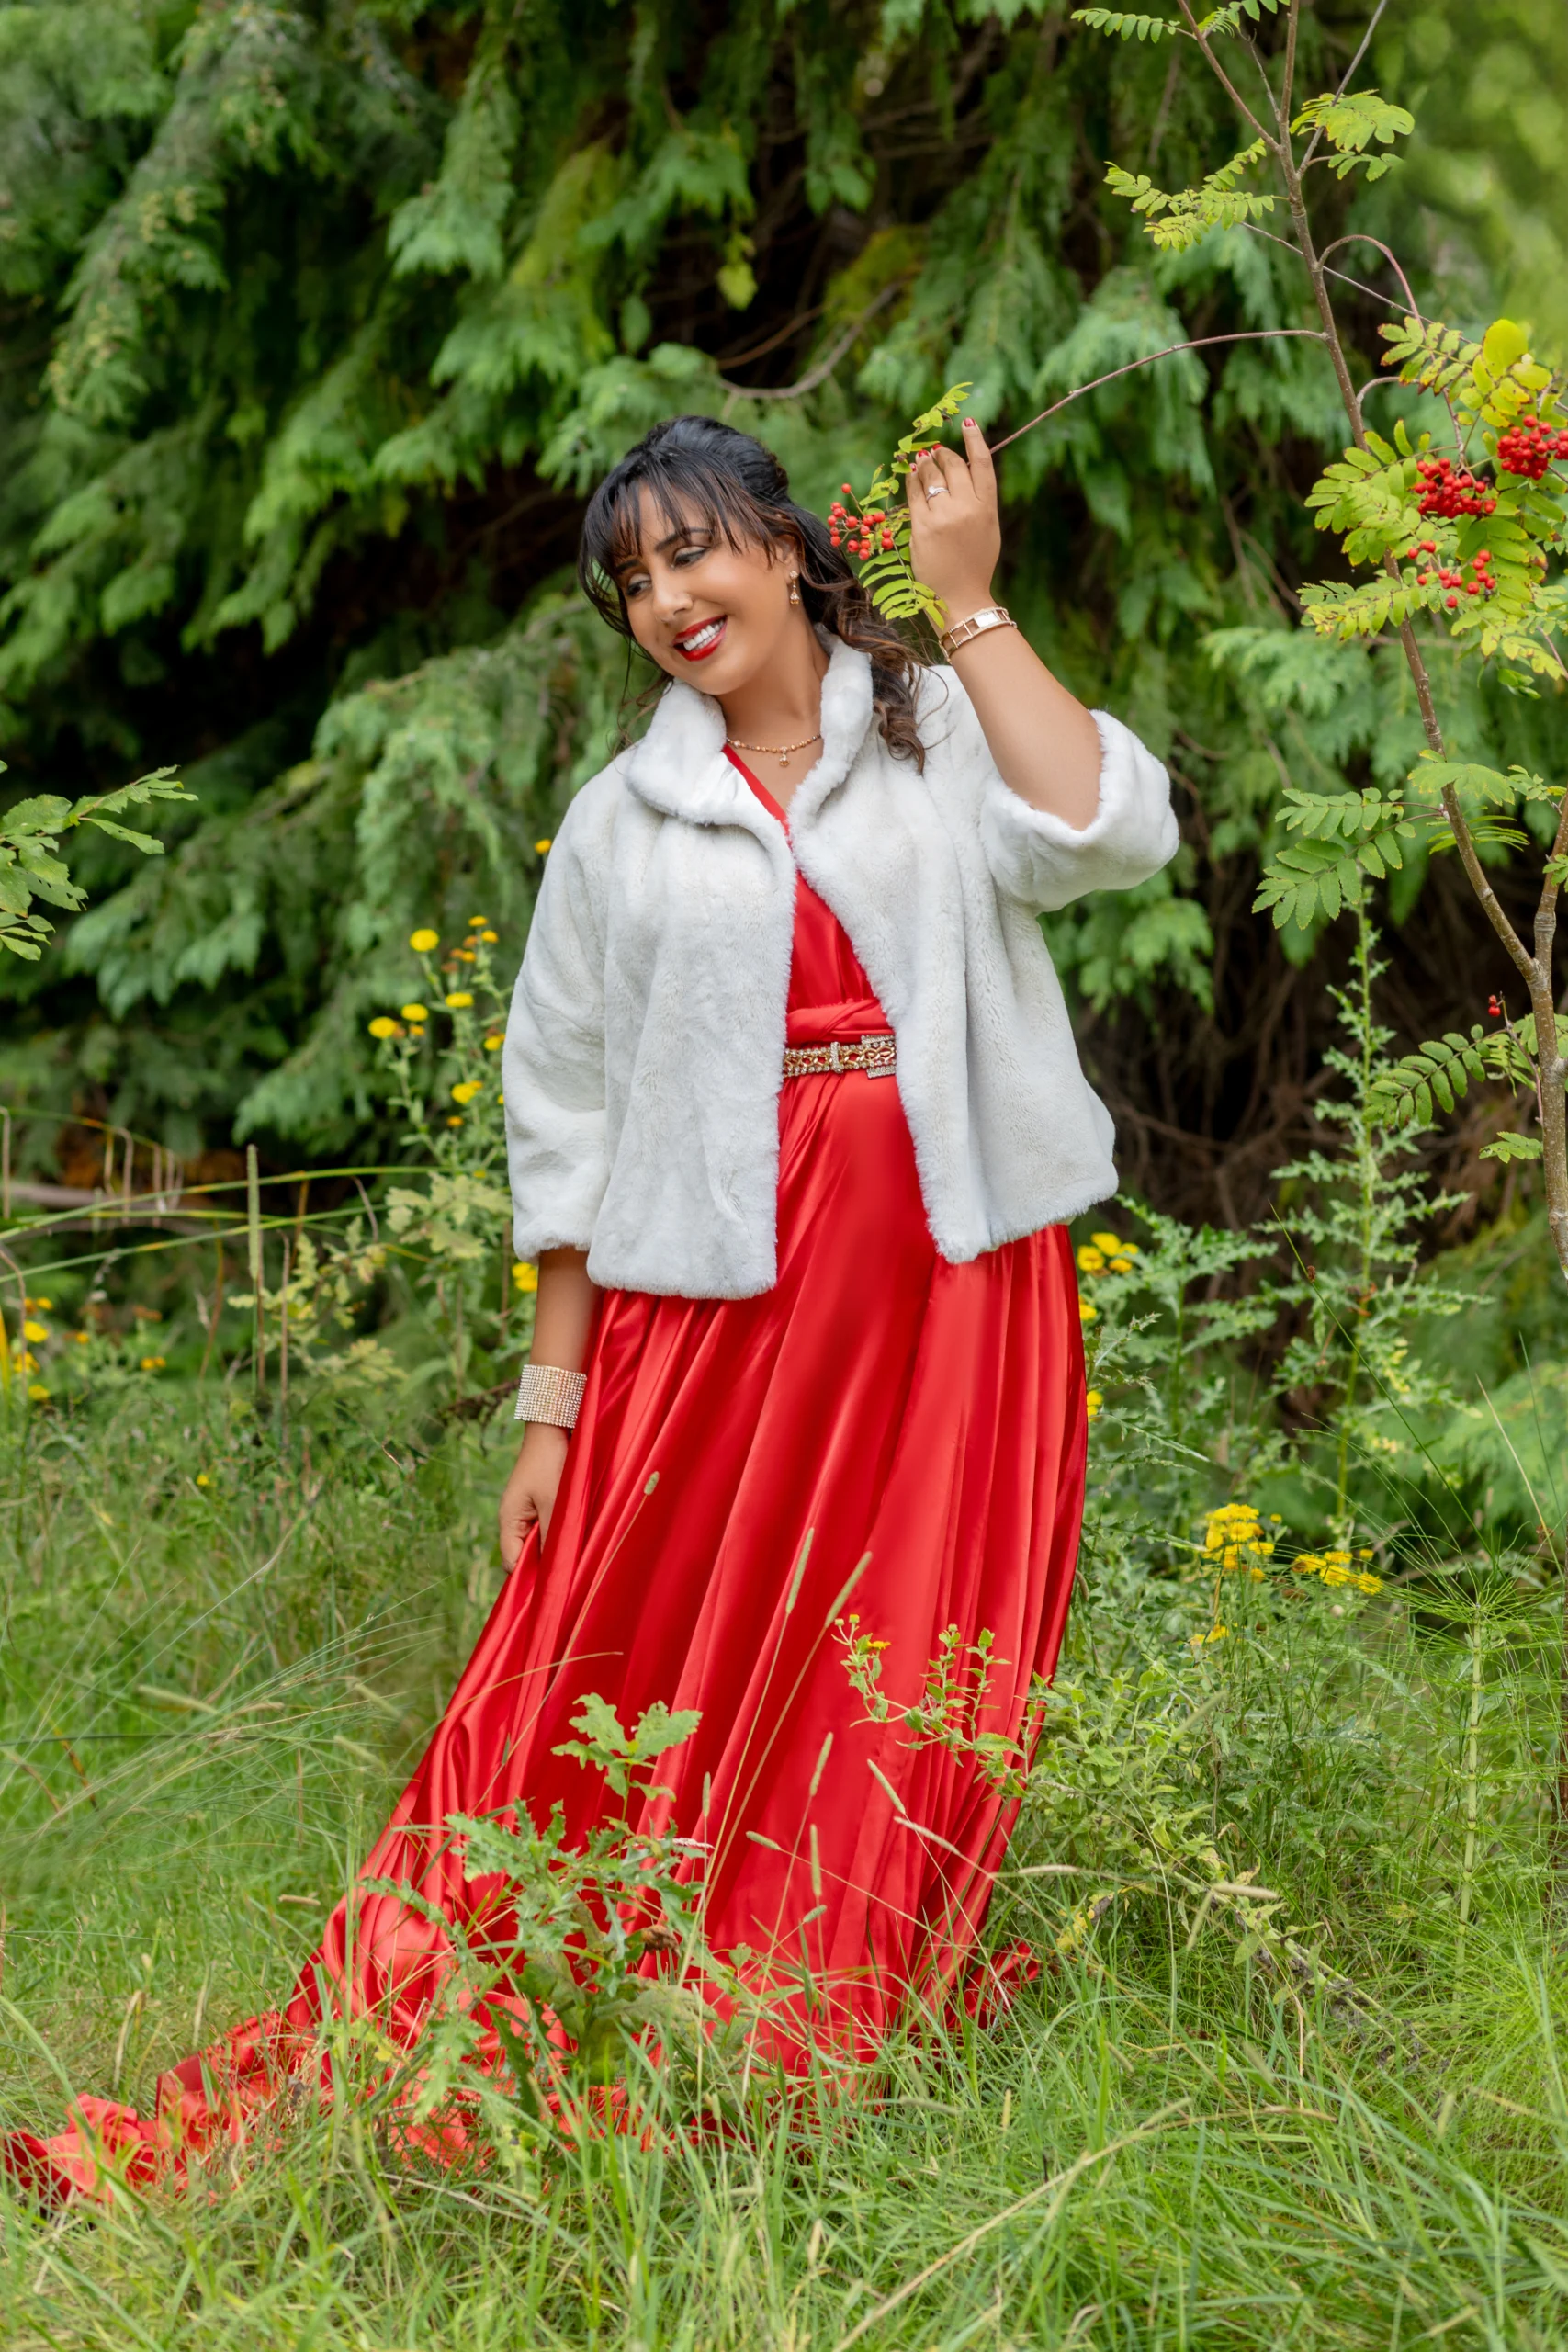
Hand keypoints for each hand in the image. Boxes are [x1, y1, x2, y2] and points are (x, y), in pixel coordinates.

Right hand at [498, 1423, 569, 1568]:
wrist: (554, 1427)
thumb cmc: (551, 1462)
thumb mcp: (554, 1502)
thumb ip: (552, 1536)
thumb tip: (553, 1570)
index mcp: (509, 1520)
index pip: (512, 1563)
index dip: (529, 1579)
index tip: (553, 1587)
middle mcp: (515, 1519)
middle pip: (526, 1555)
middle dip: (545, 1564)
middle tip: (569, 1573)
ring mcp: (528, 1511)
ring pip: (540, 1542)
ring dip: (555, 1547)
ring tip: (576, 1554)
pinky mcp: (542, 1503)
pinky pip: (549, 1527)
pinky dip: (560, 1532)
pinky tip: (577, 1534)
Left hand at [906, 419, 1001, 625]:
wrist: (961, 597)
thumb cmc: (975, 564)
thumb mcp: (988, 529)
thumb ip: (978, 501)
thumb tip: (962, 472)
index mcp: (987, 508)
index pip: (982, 464)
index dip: (975, 439)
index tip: (969, 422)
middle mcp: (966, 508)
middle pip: (953, 465)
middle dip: (942, 453)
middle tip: (935, 451)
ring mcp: (943, 517)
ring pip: (930, 476)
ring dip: (924, 464)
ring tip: (922, 461)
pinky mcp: (922, 527)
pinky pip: (913, 494)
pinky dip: (911, 481)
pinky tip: (910, 475)